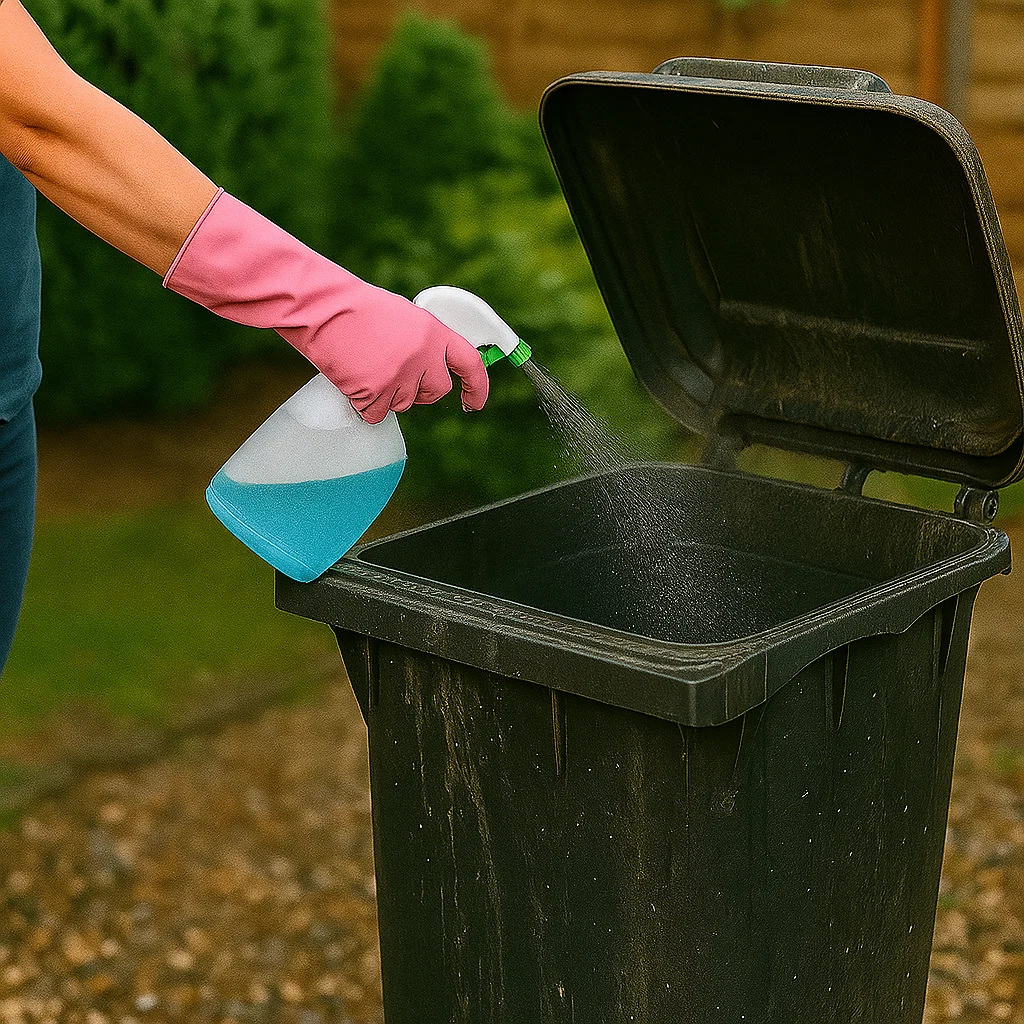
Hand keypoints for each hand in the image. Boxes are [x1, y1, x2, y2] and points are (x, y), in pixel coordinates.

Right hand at [298, 279, 488, 424]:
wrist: (322, 307)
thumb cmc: (357, 308)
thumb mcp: (403, 317)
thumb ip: (424, 342)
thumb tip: (432, 367)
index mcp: (434, 332)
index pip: (470, 364)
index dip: (476, 387)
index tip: (473, 403)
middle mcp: (423, 356)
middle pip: (435, 392)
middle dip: (420, 391)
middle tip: (395, 376)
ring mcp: (400, 375)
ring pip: (404, 404)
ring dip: (387, 395)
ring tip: (366, 367)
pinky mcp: (375, 391)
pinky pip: (376, 414)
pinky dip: (364, 405)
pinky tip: (353, 380)